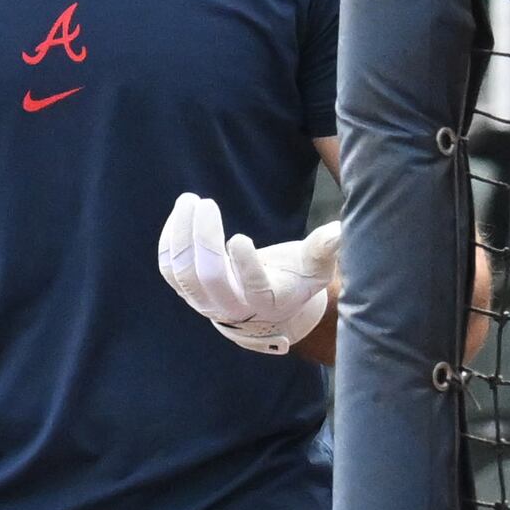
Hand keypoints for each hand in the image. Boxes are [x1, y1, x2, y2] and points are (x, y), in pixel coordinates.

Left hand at [157, 194, 340, 354]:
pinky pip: (169, 268)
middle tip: (206, 203)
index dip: (245, 266)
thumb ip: (324, 250)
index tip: (240, 237)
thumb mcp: (315, 269)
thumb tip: (340, 230)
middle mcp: (233, 307)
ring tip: (190, 200)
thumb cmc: (294, 281)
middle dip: (203, 240)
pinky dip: (170, 240)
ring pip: (184, 273)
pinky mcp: (188, 292)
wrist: (266, 308)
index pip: (253, 289)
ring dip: (182, 235)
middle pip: (210, 279)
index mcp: (269, 302)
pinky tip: (181, 213)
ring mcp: (206, 302)